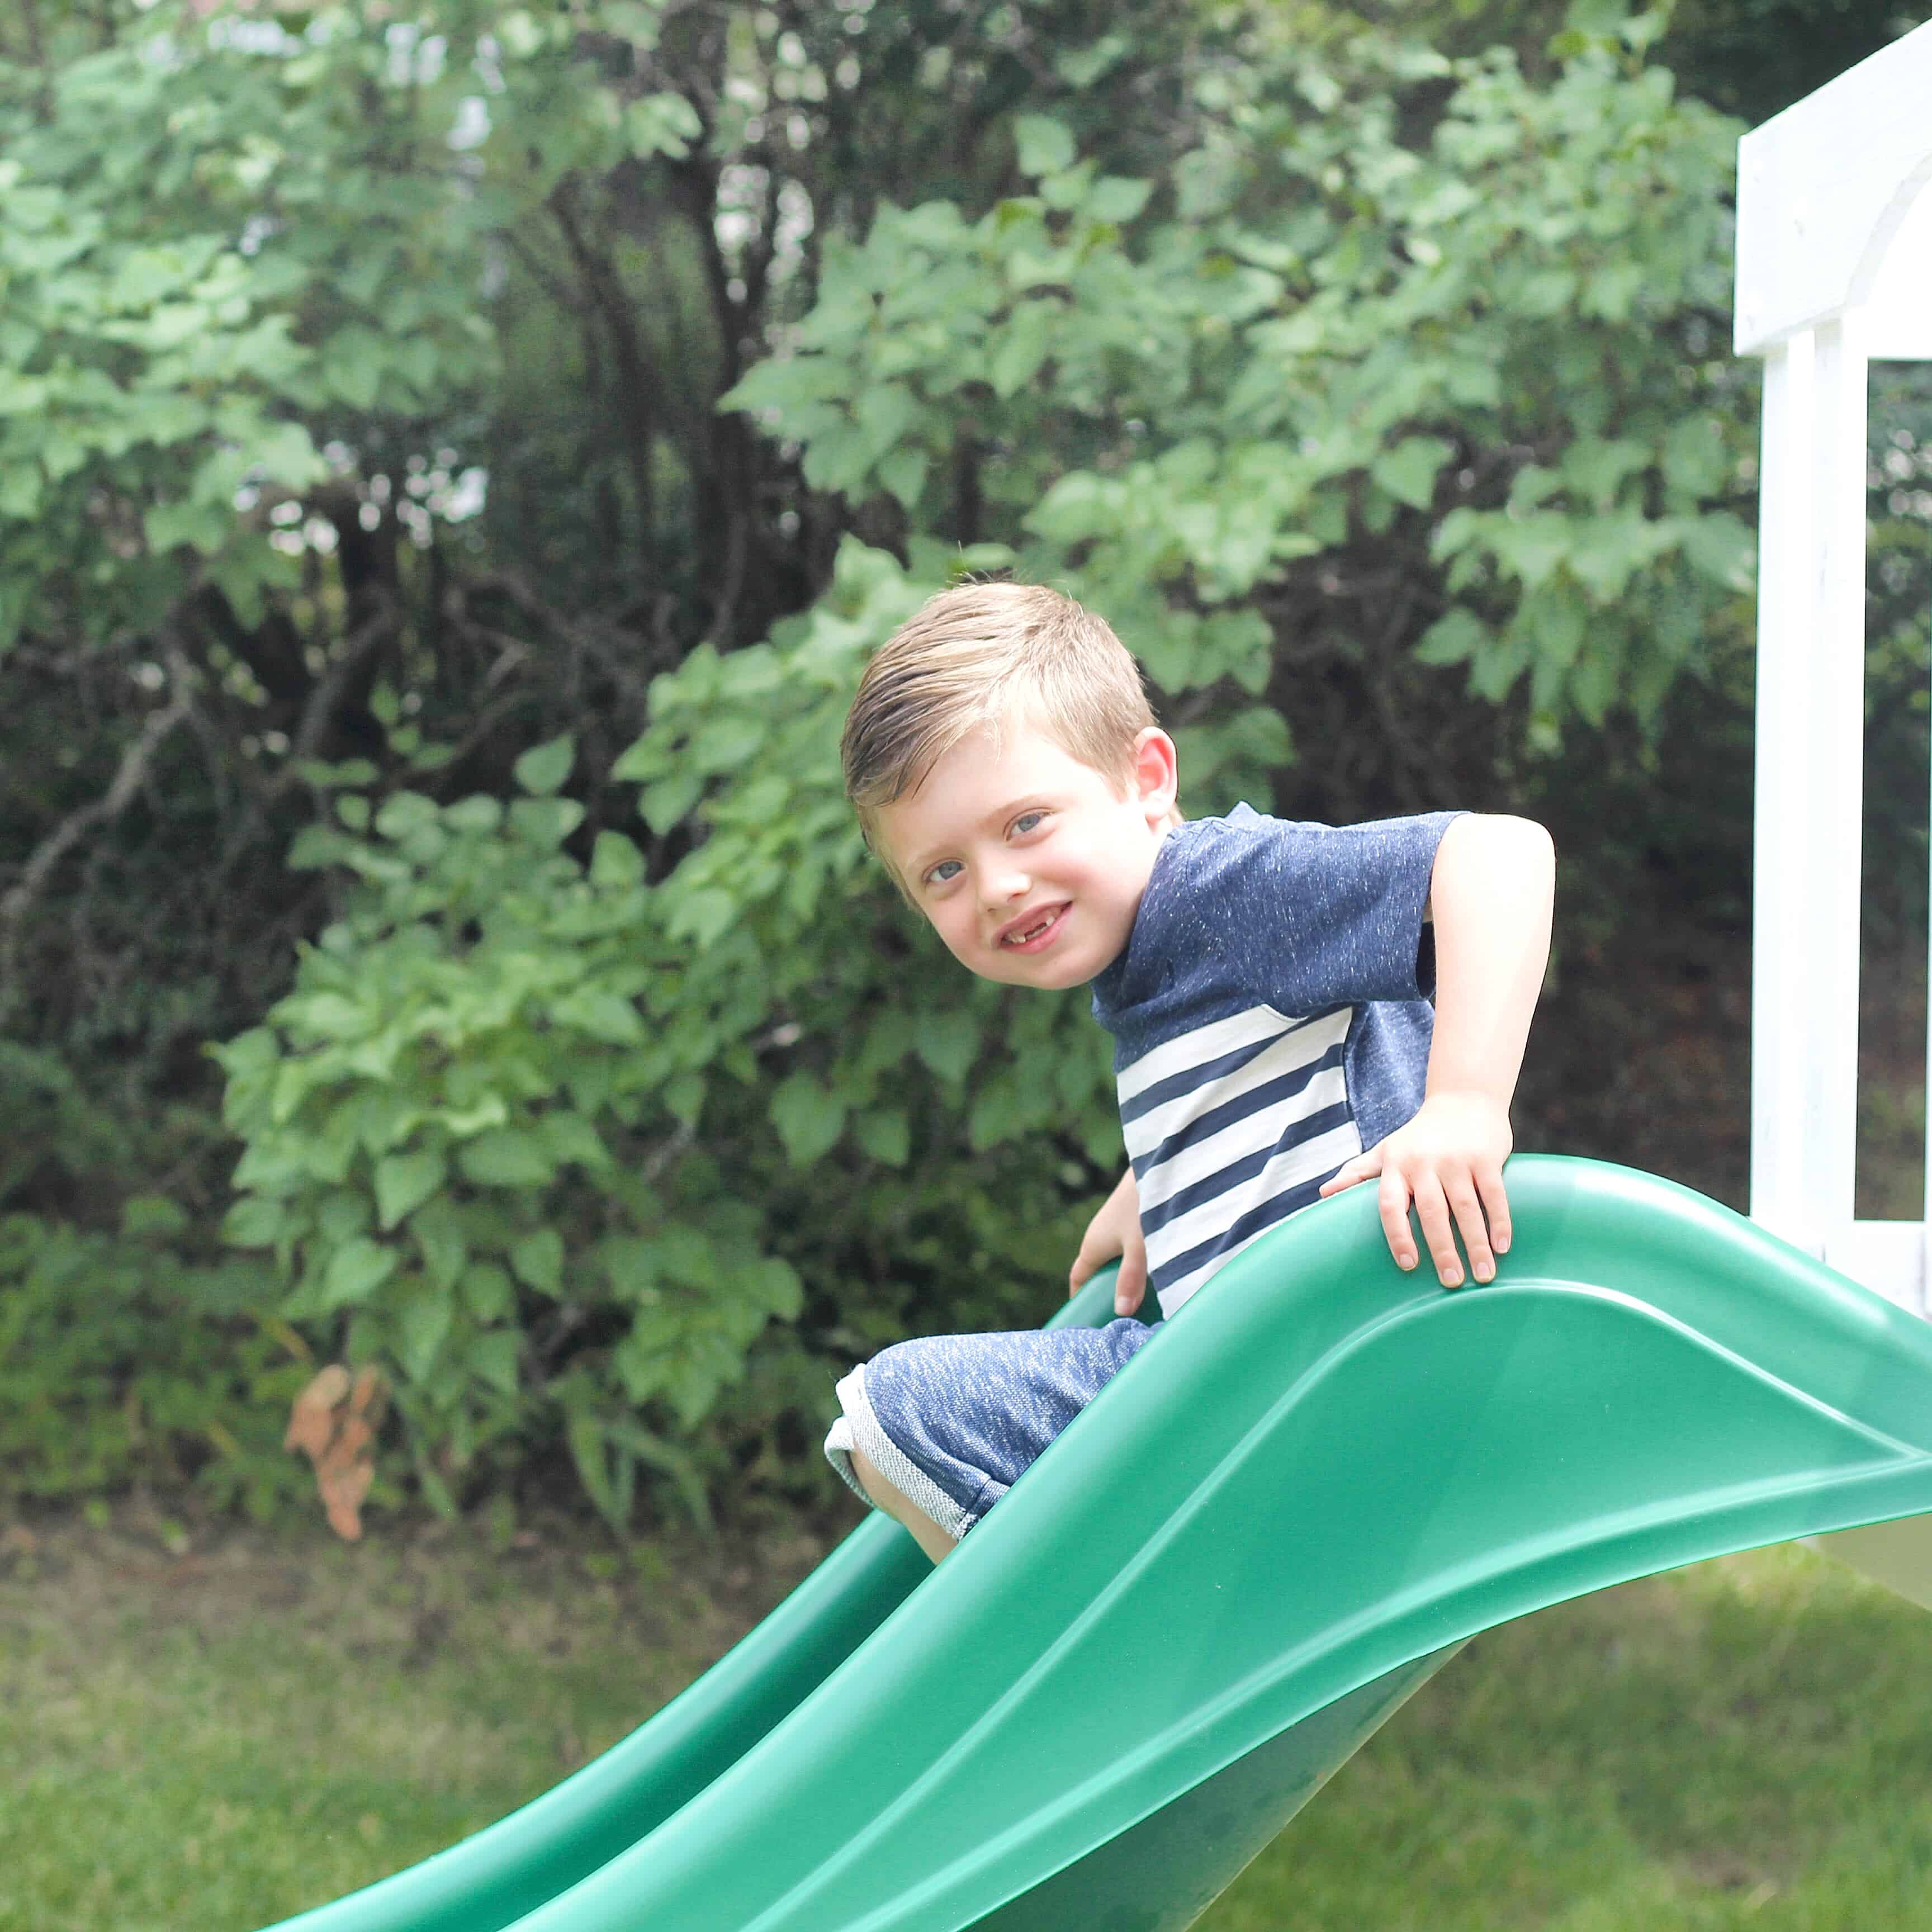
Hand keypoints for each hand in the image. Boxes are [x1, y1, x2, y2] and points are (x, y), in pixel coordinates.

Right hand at [1069, 1166, 1148, 1317]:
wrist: (1161, 1161)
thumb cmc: (1145, 1202)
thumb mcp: (1140, 1246)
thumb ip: (1132, 1278)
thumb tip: (1122, 1312)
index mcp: (1093, 1245)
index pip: (1078, 1278)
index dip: (1079, 1299)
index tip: (1086, 1320)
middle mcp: (1102, 1235)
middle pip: (1099, 1271)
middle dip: (1107, 1293)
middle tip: (1123, 1318)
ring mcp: (1118, 1225)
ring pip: (1117, 1259)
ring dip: (1126, 1278)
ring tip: (1146, 1302)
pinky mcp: (1135, 1217)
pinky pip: (1130, 1248)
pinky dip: (1139, 1263)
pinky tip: (1159, 1272)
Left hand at [1318, 1090, 1511, 1287]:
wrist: (1463, 1098)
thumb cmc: (1419, 1135)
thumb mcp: (1385, 1150)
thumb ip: (1357, 1173)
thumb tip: (1323, 1195)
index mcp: (1396, 1165)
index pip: (1391, 1205)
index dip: (1398, 1236)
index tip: (1408, 1265)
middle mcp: (1424, 1162)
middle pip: (1433, 1213)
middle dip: (1442, 1251)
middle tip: (1452, 1282)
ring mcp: (1457, 1160)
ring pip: (1466, 1209)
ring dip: (1475, 1245)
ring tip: (1483, 1275)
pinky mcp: (1486, 1158)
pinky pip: (1493, 1195)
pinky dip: (1499, 1222)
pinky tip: (1502, 1247)